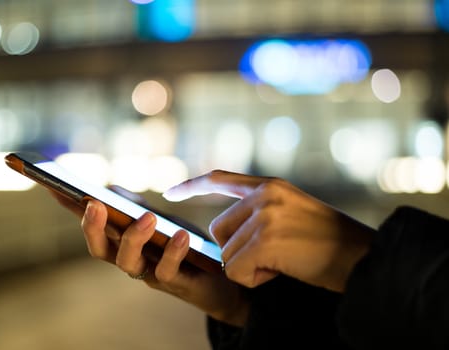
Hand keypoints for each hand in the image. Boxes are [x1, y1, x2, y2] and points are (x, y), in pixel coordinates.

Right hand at [52, 191, 248, 326]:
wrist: (219, 280)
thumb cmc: (184, 247)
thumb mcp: (161, 221)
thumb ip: (136, 208)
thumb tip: (112, 189)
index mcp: (123, 242)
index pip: (92, 224)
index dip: (70, 208)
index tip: (52, 185)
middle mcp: (130, 259)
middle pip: (99, 249)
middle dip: (92, 228)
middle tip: (95, 204)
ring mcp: (150, 273)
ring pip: (128, 262)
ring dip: (134, 238)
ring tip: (148, 217)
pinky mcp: (175, 283)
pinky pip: (168, 271)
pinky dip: (173, 253)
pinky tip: (181, 235)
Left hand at [164, 170, 374, 292]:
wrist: (362, 257)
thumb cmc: (330, 242)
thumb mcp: (293, 213)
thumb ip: (262, 212)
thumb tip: (226, 231)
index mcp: (270, 186)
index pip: (221, 179)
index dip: (194, 185)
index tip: (171, 191)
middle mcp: (264, 196)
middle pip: (218, 229)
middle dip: (237, 250)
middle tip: (273, 256)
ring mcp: (264, 216)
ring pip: (227, 253)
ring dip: (250, 267)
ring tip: (283, 262)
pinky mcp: (265, 240)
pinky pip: (236, 270)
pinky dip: (254, 279)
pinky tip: (281, 271)